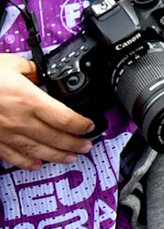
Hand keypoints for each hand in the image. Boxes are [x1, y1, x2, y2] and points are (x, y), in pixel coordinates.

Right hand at [0, 55, 93, 169]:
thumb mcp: (12, 64)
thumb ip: (32, 70)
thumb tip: (41, 72)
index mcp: (29, 100)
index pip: (64, 118)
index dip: (81, 125)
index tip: (90, 126)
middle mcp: (20, 121)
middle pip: (54, 137)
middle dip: (74, 144)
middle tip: (86, 147)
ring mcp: (6, 133)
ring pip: (37, 150)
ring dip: (56, 155)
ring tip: (70, 158)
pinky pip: (12, 156)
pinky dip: (26, 162)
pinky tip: (37, 164)